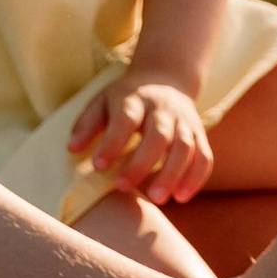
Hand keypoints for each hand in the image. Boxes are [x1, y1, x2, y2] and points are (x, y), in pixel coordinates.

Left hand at [68, 70, 213, 204]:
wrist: (166, 78)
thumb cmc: (126, 99)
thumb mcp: (102, 102)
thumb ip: (87, 124)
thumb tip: (72, 149)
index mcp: (134, 98)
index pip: (125, 118)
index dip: (112, 142)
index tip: (98, 167)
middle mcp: (162, 108)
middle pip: (159, 134)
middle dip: (142, 163)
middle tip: (122, 188)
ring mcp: (184, 120)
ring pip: (185, 146)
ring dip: (173, 173)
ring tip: (157, 199)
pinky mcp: (199, 133)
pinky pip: (204, 155)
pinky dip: (196, 177)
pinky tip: (182, 197)